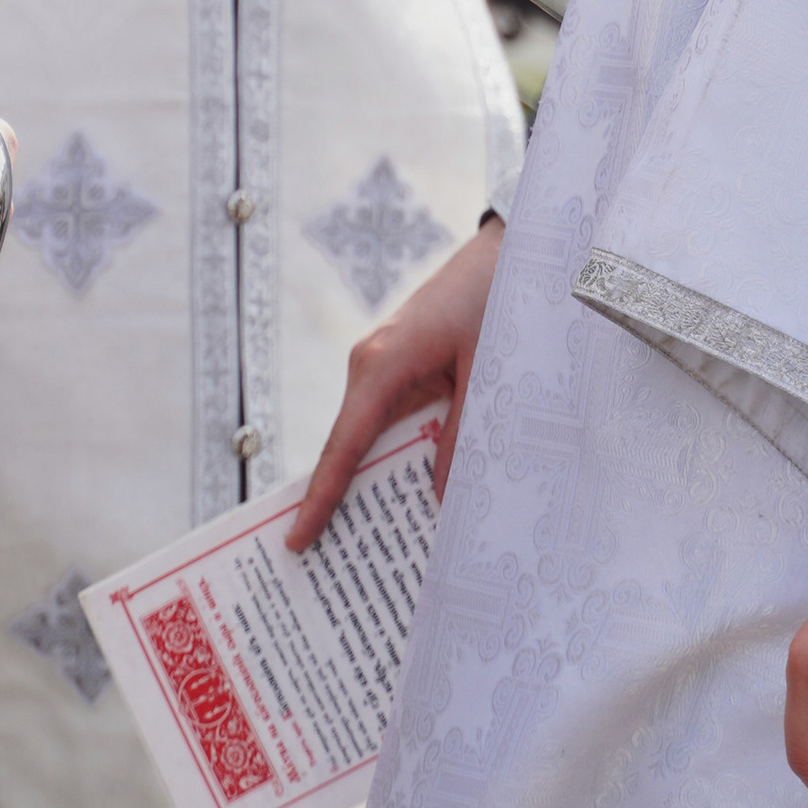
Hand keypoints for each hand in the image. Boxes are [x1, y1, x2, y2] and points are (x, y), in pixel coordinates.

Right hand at [288, 221, 502, 546]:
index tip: (297, 540)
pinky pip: (393, 421)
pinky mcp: (402, 366)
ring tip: (390, 541)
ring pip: (373, 438)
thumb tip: (442, 498)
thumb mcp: (488, 372)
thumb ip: (465, 435)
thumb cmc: (496, 299)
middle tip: (336, 561)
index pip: (344, 445)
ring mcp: (383, 366)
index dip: (322, 498)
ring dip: (381, 480)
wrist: (510, 246)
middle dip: (345, 502)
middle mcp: (371, 366)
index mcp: (382, 365)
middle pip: (350, 447)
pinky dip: (403, 456)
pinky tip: (423, 492)